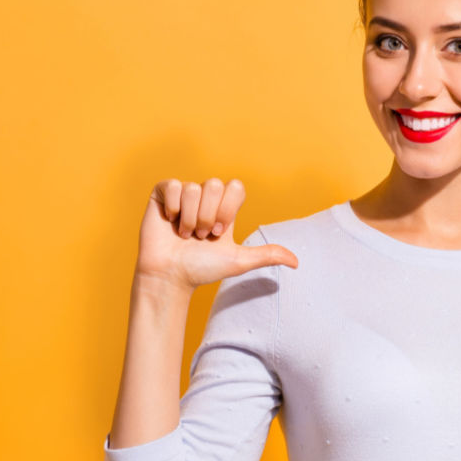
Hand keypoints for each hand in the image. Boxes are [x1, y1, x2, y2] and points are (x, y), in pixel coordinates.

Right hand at [134, 177, 297, 293]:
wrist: (170, 276)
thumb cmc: (202, 269)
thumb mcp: (238, 261)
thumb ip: (267, 255)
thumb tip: (297, 262)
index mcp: (224, 208)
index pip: (235, 186)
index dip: (228, 207)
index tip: (220, 231)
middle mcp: (205, 199)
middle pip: (214, 184)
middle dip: (208, 215)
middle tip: (201, 236)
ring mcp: (184, 195)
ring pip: (193, 189)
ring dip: (189, 218)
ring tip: (184, 234)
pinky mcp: (162, 195)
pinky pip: (173, 186)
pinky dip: (173, 208)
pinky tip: (170, 222)